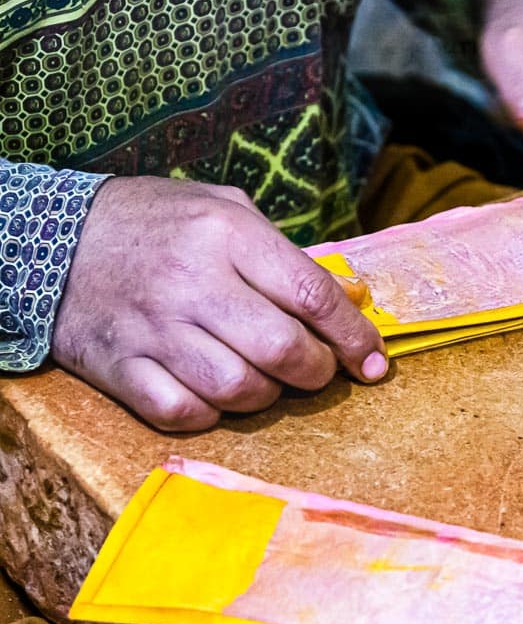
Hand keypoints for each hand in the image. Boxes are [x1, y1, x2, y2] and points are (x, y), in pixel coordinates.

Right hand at [51, 177, 387, 430]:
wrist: (48, 237)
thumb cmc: (154, 222)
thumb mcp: (223, 209)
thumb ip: (284, 253)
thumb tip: (349, 300)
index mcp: (225, 233)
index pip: (312, 294)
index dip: (355, 336)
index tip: (374, 361)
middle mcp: (192, 282)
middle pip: (284, 349)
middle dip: (318, 371)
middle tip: (318, 369)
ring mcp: (153, 328)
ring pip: (239, 389)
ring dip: (267, 395)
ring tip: (265, 379)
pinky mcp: (119, 366)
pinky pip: (183, 412)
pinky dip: (210, 414)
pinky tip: (213, 395)